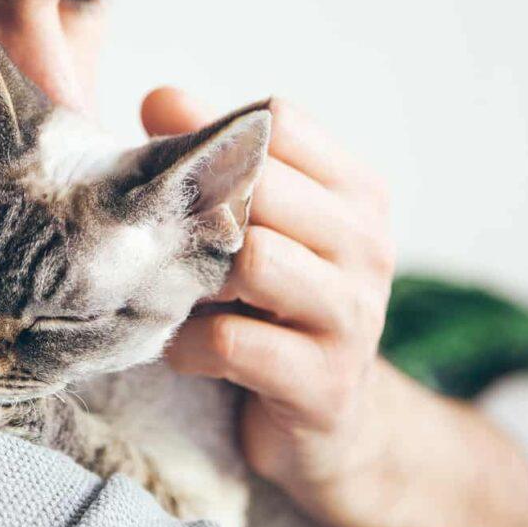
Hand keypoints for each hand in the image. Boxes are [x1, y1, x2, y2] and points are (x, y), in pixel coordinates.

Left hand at [141, 88, 527, 526]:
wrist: (333, 430)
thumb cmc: (277, 312)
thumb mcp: (259, 229)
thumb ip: (218, 162)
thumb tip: (159, 97)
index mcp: (357, 194)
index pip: (281, 122)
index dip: (214, 134)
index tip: (172, 166)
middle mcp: (368, 246)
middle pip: (263, 184)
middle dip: (199, 208)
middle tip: (161, 237)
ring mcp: (354, 317)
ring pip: (254, 260)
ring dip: (192, 279)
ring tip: (174, 294)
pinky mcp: (326, 385)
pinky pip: (234, 342)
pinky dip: (189, 344)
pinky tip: (183, 349)